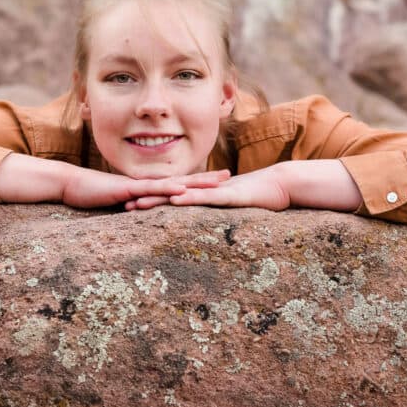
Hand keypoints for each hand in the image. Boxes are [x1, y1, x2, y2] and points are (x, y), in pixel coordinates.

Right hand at [63, 168, 230, 208]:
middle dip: (206, 179)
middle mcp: (147, 184)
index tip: (218, 181)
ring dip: (195, 182)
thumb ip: (132, 210)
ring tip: (216, 182)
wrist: (72, 185)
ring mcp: (139, 185)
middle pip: (182, 180)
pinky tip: (183, 190)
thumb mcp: (117, 206)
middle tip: (229, 175)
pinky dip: (168, 190)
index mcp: (148, 188)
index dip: (198, 183)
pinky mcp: (128, 189)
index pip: (178, 185)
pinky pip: (151, 189)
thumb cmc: (92, 196)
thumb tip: (143, 221)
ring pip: (172, 183)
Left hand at [125, 166, 289, 211]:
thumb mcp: (235, 207)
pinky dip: (188, 198)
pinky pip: (204, 197)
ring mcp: (215, 191)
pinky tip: (174, 201)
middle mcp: (206, 190)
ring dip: (160, 198)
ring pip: (182, 193)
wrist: (281, 184)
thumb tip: (209, 222)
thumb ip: (221, 210)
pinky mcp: (227, 195)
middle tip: (124, 204)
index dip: (154, 199)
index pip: (175, 196)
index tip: (134, 204)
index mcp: (205, 193)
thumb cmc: (261, 197)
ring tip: (138, 203)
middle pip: (171, 193)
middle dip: (148, 198)